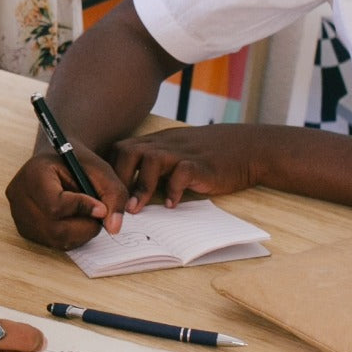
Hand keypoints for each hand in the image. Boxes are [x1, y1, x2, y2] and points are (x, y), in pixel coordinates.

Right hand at [5, 149, 125, 248]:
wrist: (58, 161)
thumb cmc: (79, 163)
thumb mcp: (100, 170)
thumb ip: (113, 194)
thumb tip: (113, 228)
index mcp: (33, 174)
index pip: (55, 204)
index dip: (82, 209)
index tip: (101, 207)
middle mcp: (19, 195)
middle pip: (55, 228)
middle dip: (85, 226)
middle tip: (99, 215)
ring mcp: (18, 214)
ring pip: (55, 238)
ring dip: (80, 233)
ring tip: (88, 215)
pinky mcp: (24, 228)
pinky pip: (52, 242)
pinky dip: (71, 236)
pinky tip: (76, 220)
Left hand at [112, 125, 261, 212]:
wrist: (247, 148)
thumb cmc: (207, 157)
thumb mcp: (175, 156)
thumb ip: (153, 170)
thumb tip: (127, 196)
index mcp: (155, 143)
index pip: (120, 149)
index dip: (109, 171)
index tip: (104, 195)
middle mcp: (165, 144)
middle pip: (128, 151)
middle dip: (118, 179)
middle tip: (115, 206)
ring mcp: (183, 152)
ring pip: (151, 159)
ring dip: (140, 186)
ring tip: (136, 209)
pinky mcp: (202, 164)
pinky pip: (183, 172)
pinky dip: (174, 189)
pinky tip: (172, 205)